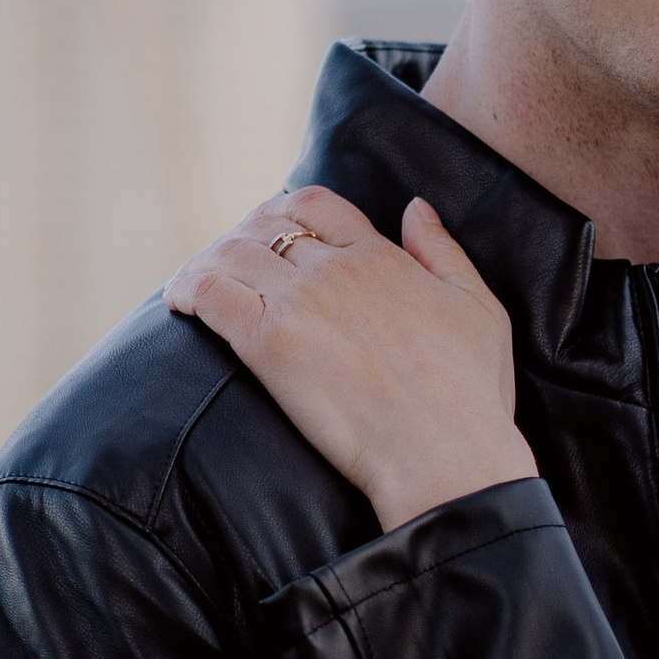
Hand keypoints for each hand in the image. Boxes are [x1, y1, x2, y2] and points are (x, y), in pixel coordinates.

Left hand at [166, 186, 535, 531]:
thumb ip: (444, 252)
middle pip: (264, 226)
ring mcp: (301, 303)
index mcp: (381, 257)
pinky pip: (209, 294)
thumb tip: (415, 207)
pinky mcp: (270, 343)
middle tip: (226, 266)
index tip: (270, 235)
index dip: (284, 212)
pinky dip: (186, 290)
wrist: (445, 454)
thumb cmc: (471, 396)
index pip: (314, 205)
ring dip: (206, 264)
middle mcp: (336, 269)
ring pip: (229, 254)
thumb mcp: (480, 308)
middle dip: (239, 240)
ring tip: (194, 287)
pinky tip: (179, 305)